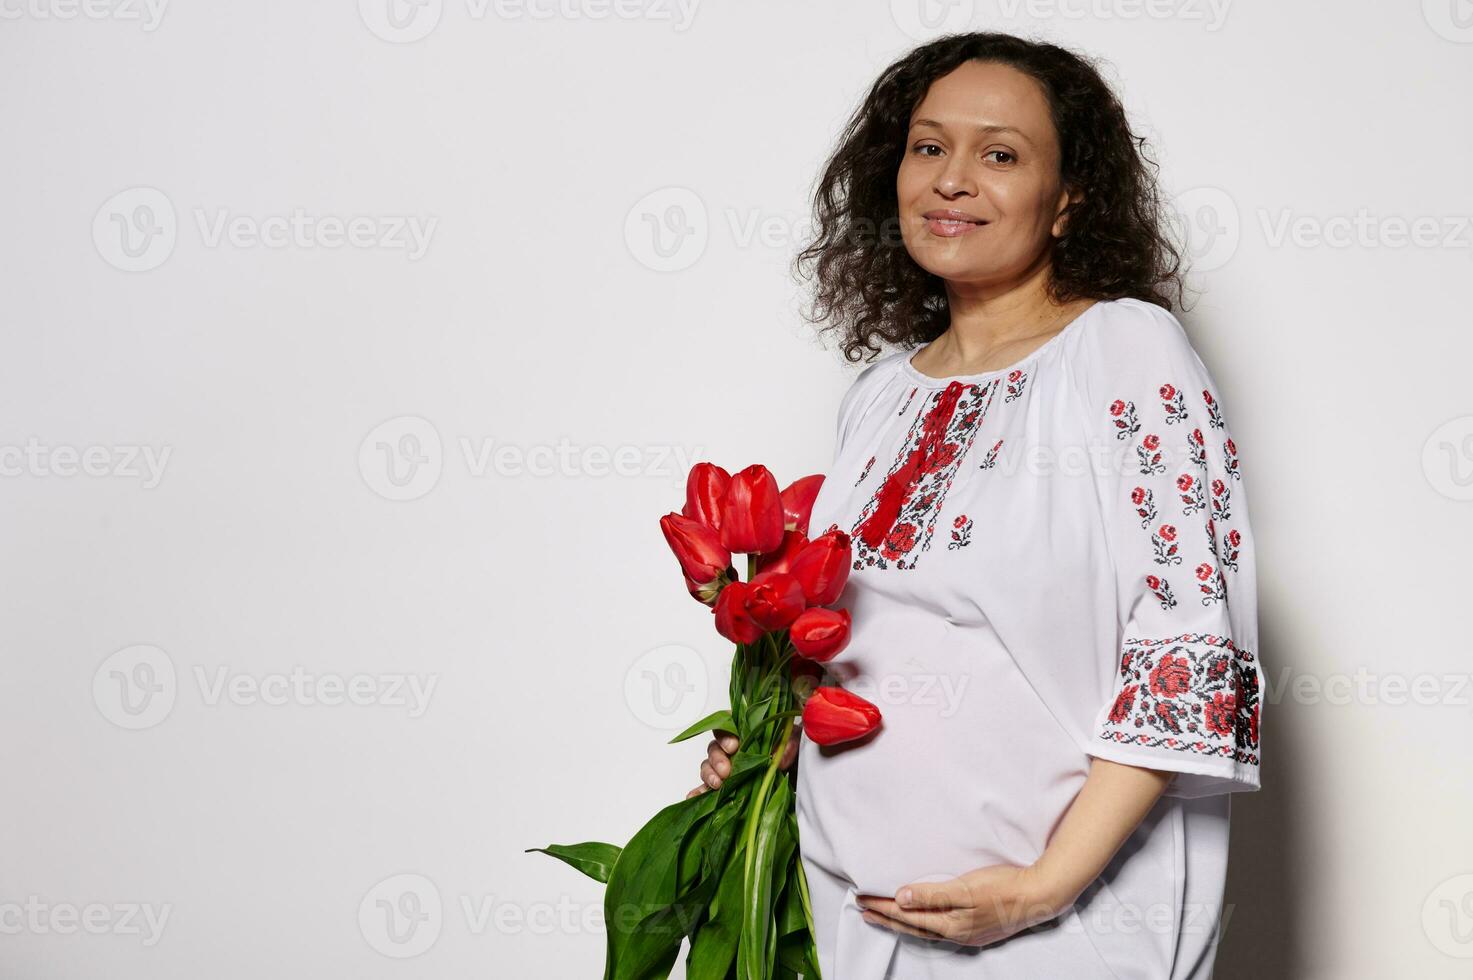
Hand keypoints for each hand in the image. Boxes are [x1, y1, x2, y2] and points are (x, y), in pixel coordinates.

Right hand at [685, 727, 798, 799]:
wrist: (799, 778)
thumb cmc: (794, 753)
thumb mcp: (796, 742)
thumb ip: (789, 744)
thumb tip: (778, 757)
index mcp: (747, 732)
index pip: (727, 725)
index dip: (725, 733)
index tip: (732, 745)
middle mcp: (735, 749)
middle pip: (715, 748)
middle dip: (717, 758)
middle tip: (726, 770)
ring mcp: (729, 769)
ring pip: (708, 767)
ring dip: (709, 774)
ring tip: (717, 784)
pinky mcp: (728, 789)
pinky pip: (708, 789)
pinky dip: (699, 793)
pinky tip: (692, 797)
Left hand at [854, 862, 1070, 946]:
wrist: (1040, 896)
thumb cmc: (1003, 887)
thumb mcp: (966, 888)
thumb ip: (932, 895)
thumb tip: (901, 899)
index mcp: (950, 923)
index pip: (907, 916)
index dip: (883, 906)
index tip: (862, 898)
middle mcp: (955, 933)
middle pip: (912, 926)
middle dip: (886, 917)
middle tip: (863, 908)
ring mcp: (967, 933)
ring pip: (925, 930)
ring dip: (902, 923)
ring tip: (884, 916)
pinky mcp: (976, 928)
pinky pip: (939, 930)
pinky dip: (923, 925)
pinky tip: (922, 922)